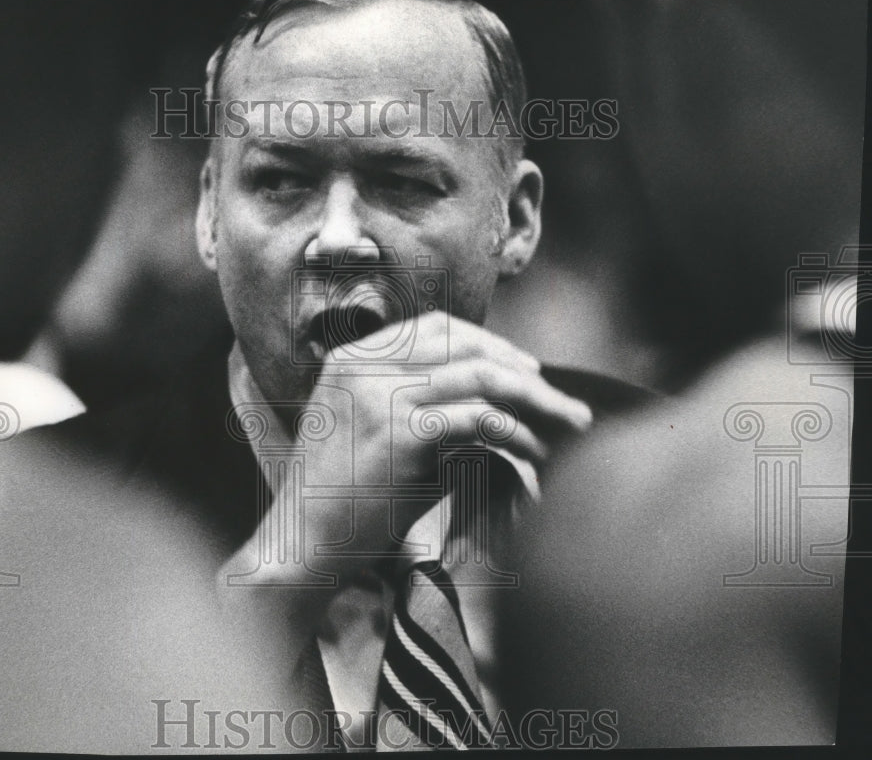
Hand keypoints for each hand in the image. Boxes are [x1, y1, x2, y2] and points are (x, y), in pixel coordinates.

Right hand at [216, 312, 591, 679]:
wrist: (304, 544)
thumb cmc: (343, 497)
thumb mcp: (369, 431)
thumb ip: (416, 402)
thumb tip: (490, 400)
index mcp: (352, 359)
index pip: (434, 327)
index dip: (488, 342)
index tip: (525, 369)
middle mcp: (363, 365)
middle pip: (463, 343)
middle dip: (522, 368)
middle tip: (560, 399)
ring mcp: (380, 395)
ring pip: (479, 375)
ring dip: (534, 398)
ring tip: (568, 421)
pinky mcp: (401, 431)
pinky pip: (479, 419)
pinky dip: (516, 432)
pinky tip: (534, 451)